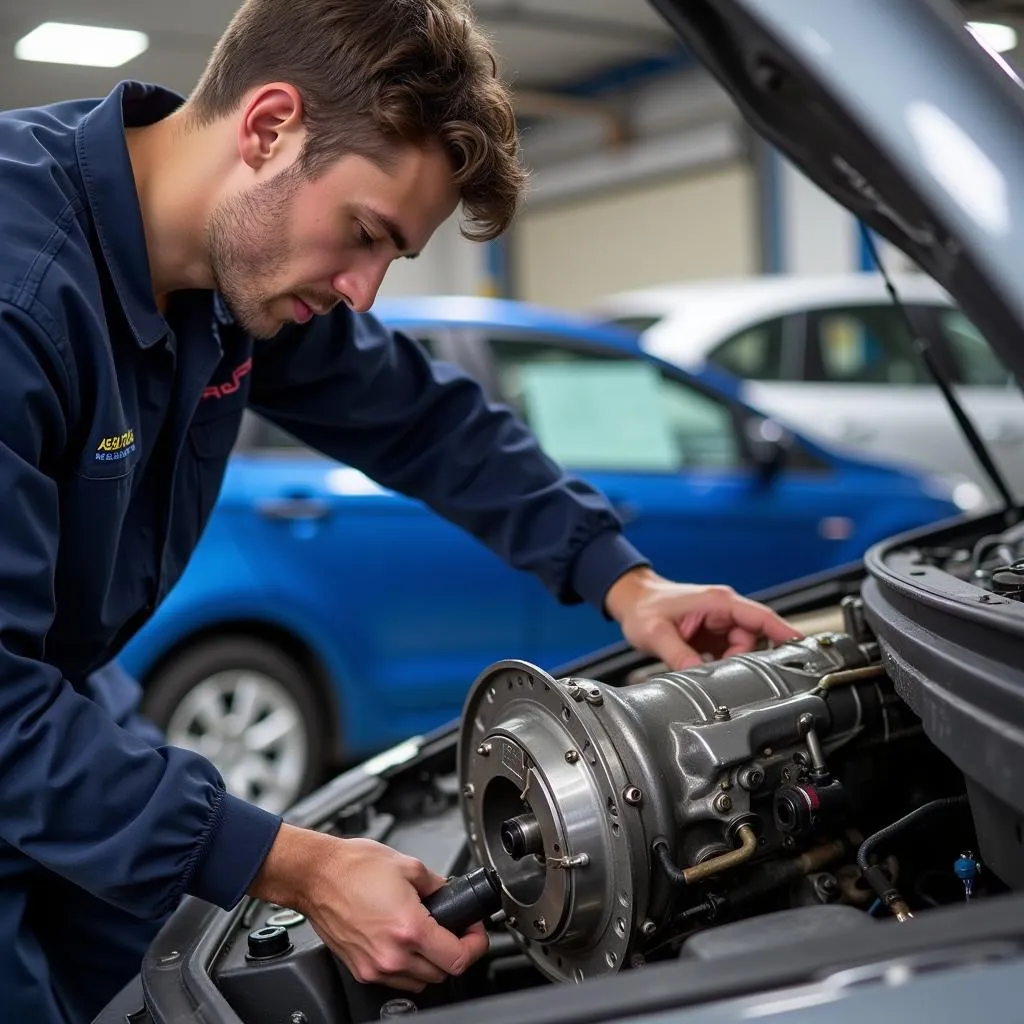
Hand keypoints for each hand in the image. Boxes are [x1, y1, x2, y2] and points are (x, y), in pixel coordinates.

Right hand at [249, 824, 488, 991]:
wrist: (316, 876)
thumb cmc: (353, 867)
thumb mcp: (408, 866)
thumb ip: (437, 884)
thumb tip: (449, 894)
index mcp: (410, 929)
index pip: (459, 958)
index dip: (476, 945)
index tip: (474, 933)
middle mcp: (393, 955)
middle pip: (442, 974)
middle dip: (454, 952)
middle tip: (454, 930)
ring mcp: (375, 967)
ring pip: (420, 982)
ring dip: (431, 963)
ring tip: (428, 936)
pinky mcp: (360, 970)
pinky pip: (395, 980)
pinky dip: (406, 967)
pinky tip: (403, 943)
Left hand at [604, 567, 801, 670]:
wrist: (632, 600)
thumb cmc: (644, 607)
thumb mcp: (656, 633)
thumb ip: (678, 655)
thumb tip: (698, 675)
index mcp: (718, 602)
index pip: (761, 617)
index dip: (785, 633)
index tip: (805, 648)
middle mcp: (723, 610)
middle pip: (755, 640)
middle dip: (748, 660)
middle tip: (730, 676)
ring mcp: (720, 623)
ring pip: (743, 649)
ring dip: (733, 664)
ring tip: (711, 671)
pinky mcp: (713, 635)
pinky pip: (730, 653)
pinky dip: (724, 664)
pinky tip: (709, 670)